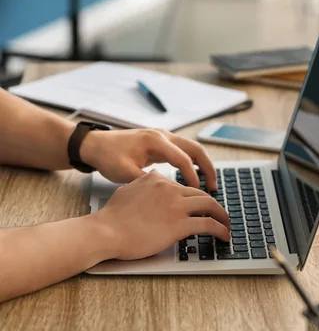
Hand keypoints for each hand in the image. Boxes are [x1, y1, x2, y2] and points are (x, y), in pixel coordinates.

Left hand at [80, 128, 216, 189]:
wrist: (94, 145)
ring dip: (203, 166)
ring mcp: (163, 138)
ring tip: (209, 185)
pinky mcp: (161, 144)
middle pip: (196, 149)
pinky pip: (184, 152)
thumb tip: (167, 195)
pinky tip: (194, 180)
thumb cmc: (107, 157)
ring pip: (192, 149)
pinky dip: (193, 164)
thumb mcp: (124, 173)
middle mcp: (163, 135)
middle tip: (214, 187)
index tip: (198, 193)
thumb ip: (147, 183)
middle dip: (208, 169)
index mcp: (155, 141)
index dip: (192, 177)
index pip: (183, 159)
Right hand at [95, 170, 230, 259]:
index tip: (202, 206)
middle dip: (214, 205)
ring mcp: (176, 206)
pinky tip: (225, 235)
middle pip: (201, 194)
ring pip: (210, 206)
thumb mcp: (128, 189)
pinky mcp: (180, 225)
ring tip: (227, 225)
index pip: (184, 187)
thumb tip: (153, 176)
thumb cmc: (111, 217)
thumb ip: (144, 183)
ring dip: (223, 216)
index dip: (196, 198)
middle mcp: (170, 189)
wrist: (105, 231)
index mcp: (158, 180)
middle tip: (220, 214)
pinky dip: (220, 230)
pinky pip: (208, 225)